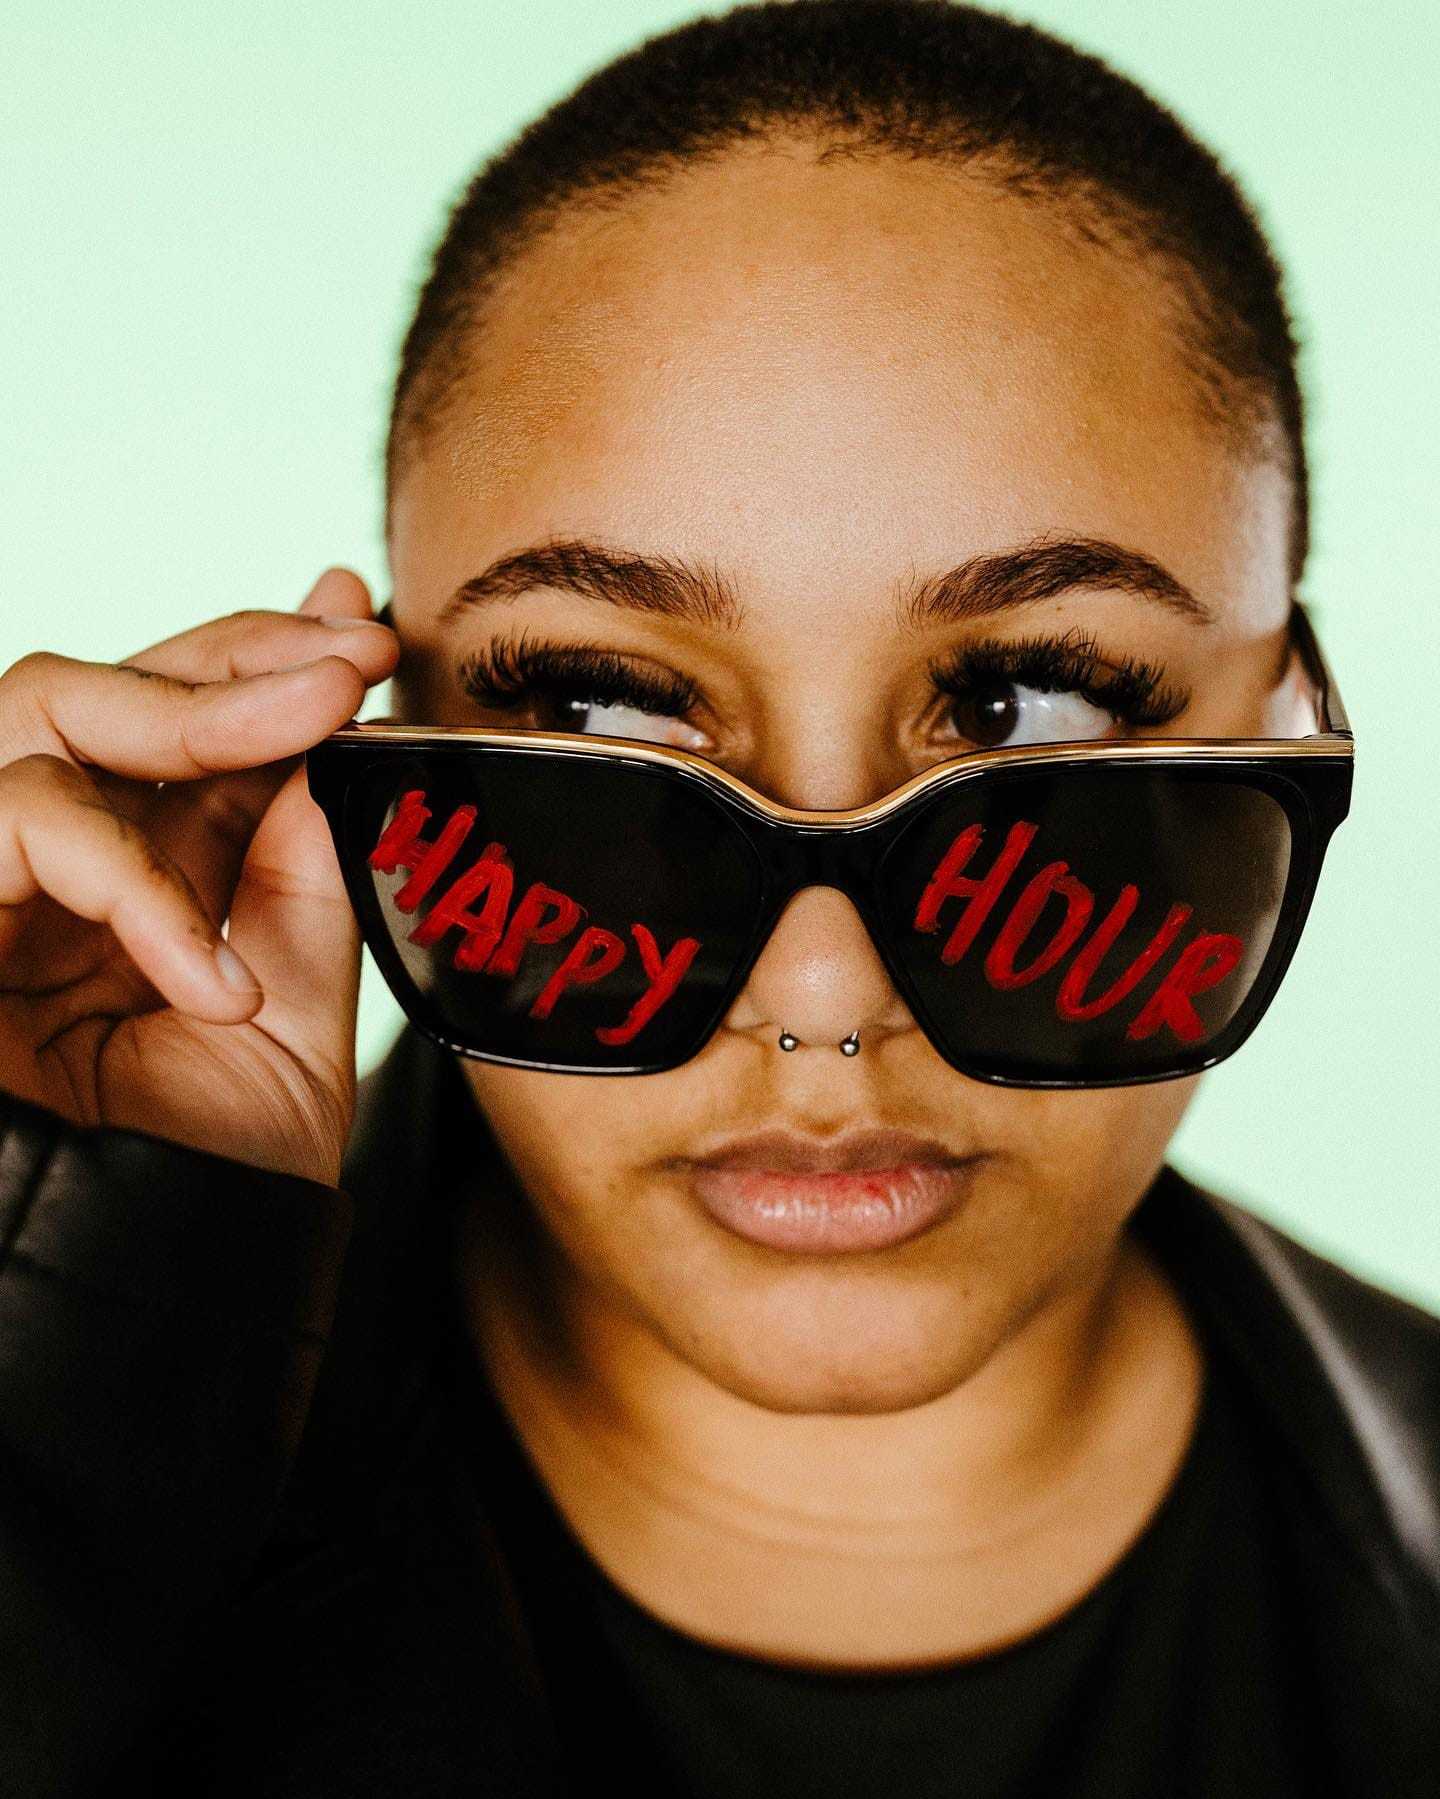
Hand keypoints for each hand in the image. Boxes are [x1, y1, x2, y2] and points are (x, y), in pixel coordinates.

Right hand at [0, 568, 398, 1184]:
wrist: (159, 1286)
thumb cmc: (218, 1159)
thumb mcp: (294, 988)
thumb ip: (301, 859)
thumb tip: (328, 726)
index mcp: (133, 877)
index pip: (172, 726)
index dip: (256, 656)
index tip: (358, 617)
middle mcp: (48, 870)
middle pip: (98, 690)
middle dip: (233, 653)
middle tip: (354, 649)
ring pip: (40, 719)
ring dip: (193, 712)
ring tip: (318, 718)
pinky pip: (18, 829)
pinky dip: (130, 885)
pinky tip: (212, 979)